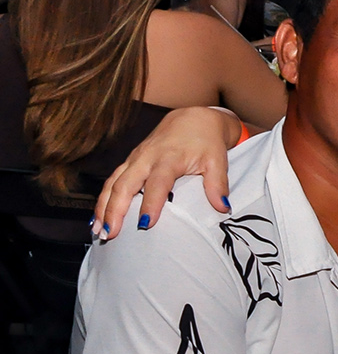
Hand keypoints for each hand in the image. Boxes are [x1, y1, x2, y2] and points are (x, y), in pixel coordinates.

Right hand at [94, 106, 236, 236]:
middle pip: (125, 184)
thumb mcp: (217, 161)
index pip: (158, 183)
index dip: (151, 203)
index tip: (145, 224)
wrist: (193, 119)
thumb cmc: (205, 142)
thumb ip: (218, 184)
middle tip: (111, 234)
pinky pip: (112, 181)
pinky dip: (103, 199)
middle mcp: (146, 158)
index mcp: (169, 158)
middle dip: (115, 210)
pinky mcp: (130, 162)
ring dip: (103, 207)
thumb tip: (223, 207)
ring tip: (98, 231)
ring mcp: (135, 159)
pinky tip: (98, 218)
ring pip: (113, 183)